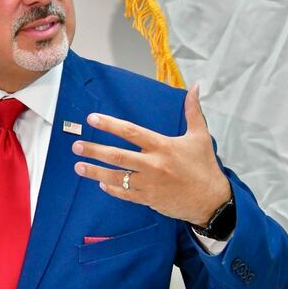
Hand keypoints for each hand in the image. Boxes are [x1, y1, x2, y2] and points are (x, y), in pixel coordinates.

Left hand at [72, 84, 230, 225]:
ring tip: (78, 166)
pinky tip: (101, 184)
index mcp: (163, 146)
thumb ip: (193, 111)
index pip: (131, 132)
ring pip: (116, 177)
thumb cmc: (204, 166)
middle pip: (117, 156)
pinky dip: (111, 189)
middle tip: (76, 146)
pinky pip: (125, 194)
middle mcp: (153, 165)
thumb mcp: (200, 136)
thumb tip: (195, 87)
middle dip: (94, 150)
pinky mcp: (149, 199)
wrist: (211, 201)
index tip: (92, 119)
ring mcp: (149, 184)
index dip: (110, 125)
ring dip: (95, 172)